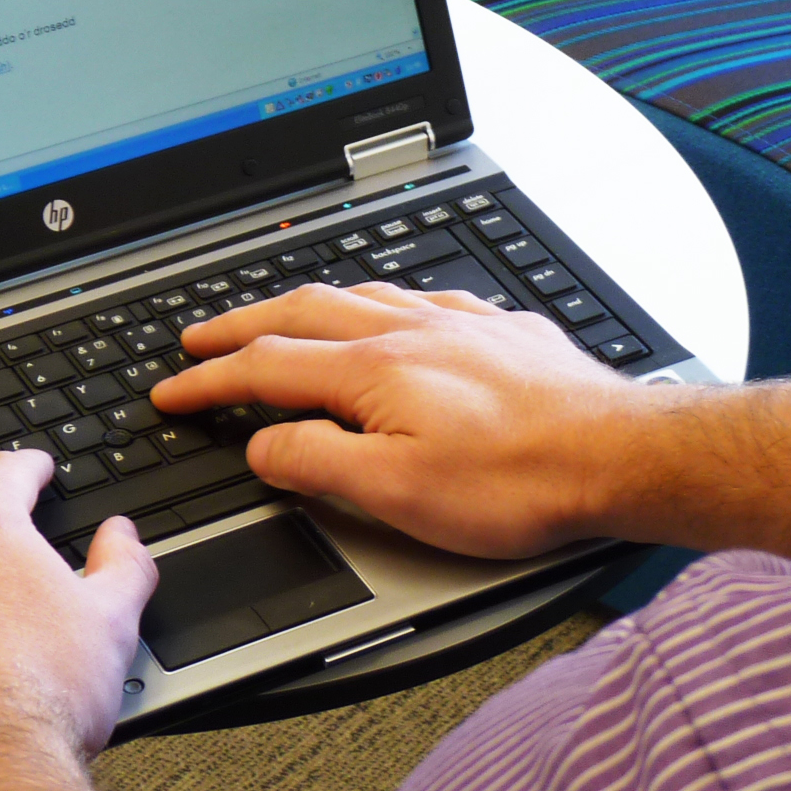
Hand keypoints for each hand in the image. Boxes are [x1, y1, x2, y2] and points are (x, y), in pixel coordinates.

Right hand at [149, 281, 665, 557]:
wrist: (618, 453)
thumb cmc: (520, 481)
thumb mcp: (396, 494)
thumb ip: (317, 465)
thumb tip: (263, 446)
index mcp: (373, 371)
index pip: (266, 367)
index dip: (209, 382)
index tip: (173, 392)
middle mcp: (410, 331)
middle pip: (302, 313)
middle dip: (240, 325)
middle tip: (199, 338)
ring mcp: (458, 324)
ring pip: (361, 296)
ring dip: (305, 307)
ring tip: (280, 318)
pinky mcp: (501, 330)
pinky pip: (422, 298)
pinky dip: (380, 303)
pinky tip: (393, 314)